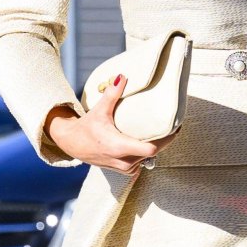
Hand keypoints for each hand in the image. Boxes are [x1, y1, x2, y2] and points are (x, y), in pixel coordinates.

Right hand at [47, 76, 172, 174]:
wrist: (71, 143)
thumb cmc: (86, 127)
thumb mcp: (99, 110)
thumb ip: (112, 94)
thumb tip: (122, 76)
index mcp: (118, 146)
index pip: (150, 149)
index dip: (165, 140)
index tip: (175, 129)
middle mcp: (122, 160)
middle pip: (152, 154)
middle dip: (163, 142)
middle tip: (173, 128)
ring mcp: (122, 167)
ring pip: (146, 160)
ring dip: (153, 149)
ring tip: (162, 135)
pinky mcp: (121, 170)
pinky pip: (139, 165)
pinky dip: (144, 156)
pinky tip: (146, 145)